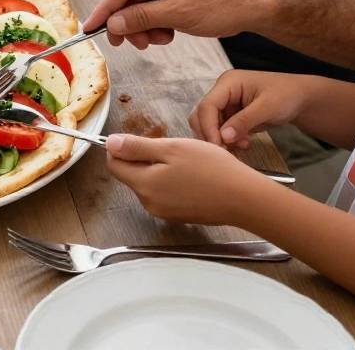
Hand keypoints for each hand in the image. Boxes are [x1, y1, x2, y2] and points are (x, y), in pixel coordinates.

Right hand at [84, 0, 266, 49]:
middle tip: (128, 43)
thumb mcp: (178, 14)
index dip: (104, 10)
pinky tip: (167, 34)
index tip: (89, 28)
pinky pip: (153, 10)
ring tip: (158, 40)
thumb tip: (113, 24)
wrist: (256, 8)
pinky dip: (155, 25)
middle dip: (129, 23)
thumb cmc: (226, 3)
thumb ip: (141, 18)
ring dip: (144, 27)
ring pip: (140, 7)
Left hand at [105, 134, 268, 225]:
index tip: (136, 138)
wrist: (245, 199)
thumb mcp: (172, 148)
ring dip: (159, 169)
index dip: (120, 148)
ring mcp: (163, 212)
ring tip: (186, 162)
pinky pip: (164, 194)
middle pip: (132, 175)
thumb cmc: (212, 170)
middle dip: (144, 158)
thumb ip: (137, 147)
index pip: (114, 165)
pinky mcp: (178, 216)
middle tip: (172, 149)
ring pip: (149, 183)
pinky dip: (172, 182)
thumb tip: (109, 143)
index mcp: (143, 185)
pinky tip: (193, 176)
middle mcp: (148, 203)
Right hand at [189, 70, 313, 151]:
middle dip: (212, 134)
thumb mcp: (268, 108)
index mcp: (228, 83)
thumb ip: (244, 121)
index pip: (207, 105)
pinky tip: (243, 145)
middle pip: (202, 115)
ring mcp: (226, 104)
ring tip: (242, 147)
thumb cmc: (287, 95)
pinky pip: (222, 130)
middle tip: (228, 149)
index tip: (217, 145)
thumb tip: (223, 138)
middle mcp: (222, 92)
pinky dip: (229, 140)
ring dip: (222, 139)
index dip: (208, 126)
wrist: (303, 98)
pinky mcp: (231, 115)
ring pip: (211, 125)